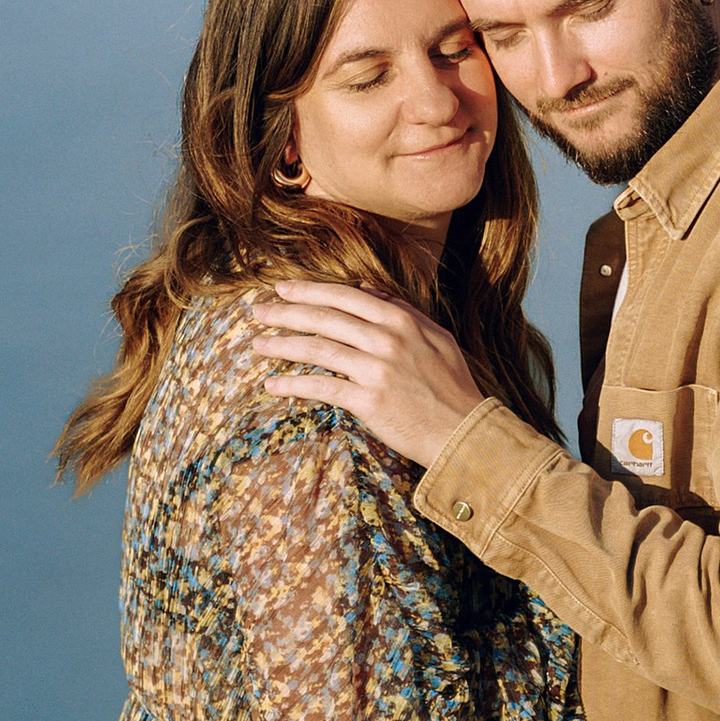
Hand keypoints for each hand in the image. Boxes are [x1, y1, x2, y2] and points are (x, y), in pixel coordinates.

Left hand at [245, 279, 487, 467]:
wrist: (464, 431)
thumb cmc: (451, 385)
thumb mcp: (435, 336)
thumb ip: (401, 310)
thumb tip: (366, 291)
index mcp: (401, 319)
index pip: (344, 297)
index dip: (309, 291)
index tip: (282, 289)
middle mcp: (386, 339)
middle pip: (324, 318)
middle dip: (285, 312)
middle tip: (256, 311)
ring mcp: (376, 369)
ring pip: (317, 350)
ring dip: (282, 346)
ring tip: (257, 345)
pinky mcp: (369, 401)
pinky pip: (322, 388)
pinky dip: (293, 386)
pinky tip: (272, 386)